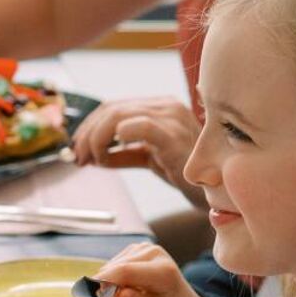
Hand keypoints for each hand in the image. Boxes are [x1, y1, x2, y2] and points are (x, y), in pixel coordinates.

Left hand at [71, 97, 199, 191]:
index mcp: (159, 107)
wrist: (218, 190)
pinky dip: (117, 137)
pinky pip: (140, 126)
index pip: (113, 107)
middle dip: (88, 134)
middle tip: (78, 157)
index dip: (90, 126)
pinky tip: (108, 156)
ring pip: (118, 116)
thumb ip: (123, 153)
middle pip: (111, 109)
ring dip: (96, 140)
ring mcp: (171, 118)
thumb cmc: (185, 171)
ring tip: (92, 161)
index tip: (77, 148)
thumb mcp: (148, 158)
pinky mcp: (175, 137)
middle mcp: (165, 106)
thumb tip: (91, 155)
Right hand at [92, 242, 207, 296]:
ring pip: (106, 272)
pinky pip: (108, 271)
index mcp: (164, 271)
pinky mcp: (131, 253)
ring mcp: (141, 250)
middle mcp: (152, 253)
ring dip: (111, 296)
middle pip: (111, 272)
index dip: (100, 284)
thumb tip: (117, 296)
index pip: (124, 272)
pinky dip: (112, 289)